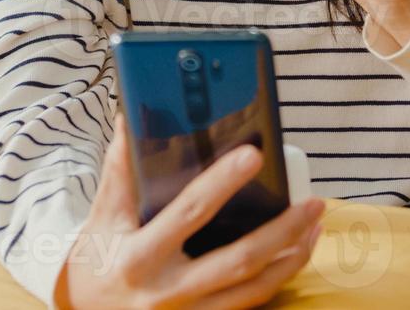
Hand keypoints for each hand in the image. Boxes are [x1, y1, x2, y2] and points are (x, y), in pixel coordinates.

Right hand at [55, 114, 325, 309]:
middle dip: (282, 232)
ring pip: (252, 289)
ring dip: (291, 257)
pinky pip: (248, 303)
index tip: (253, 154)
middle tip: (313, 203)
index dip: (221, 183)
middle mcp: (166, 291)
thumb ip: (119, 168)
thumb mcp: (102, 215)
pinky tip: (295, 254)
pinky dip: (277, 279)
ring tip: (315, 225)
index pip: (188, 213)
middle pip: (238, 260)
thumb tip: (132, 118)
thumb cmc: (95, 258)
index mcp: (139, 256)